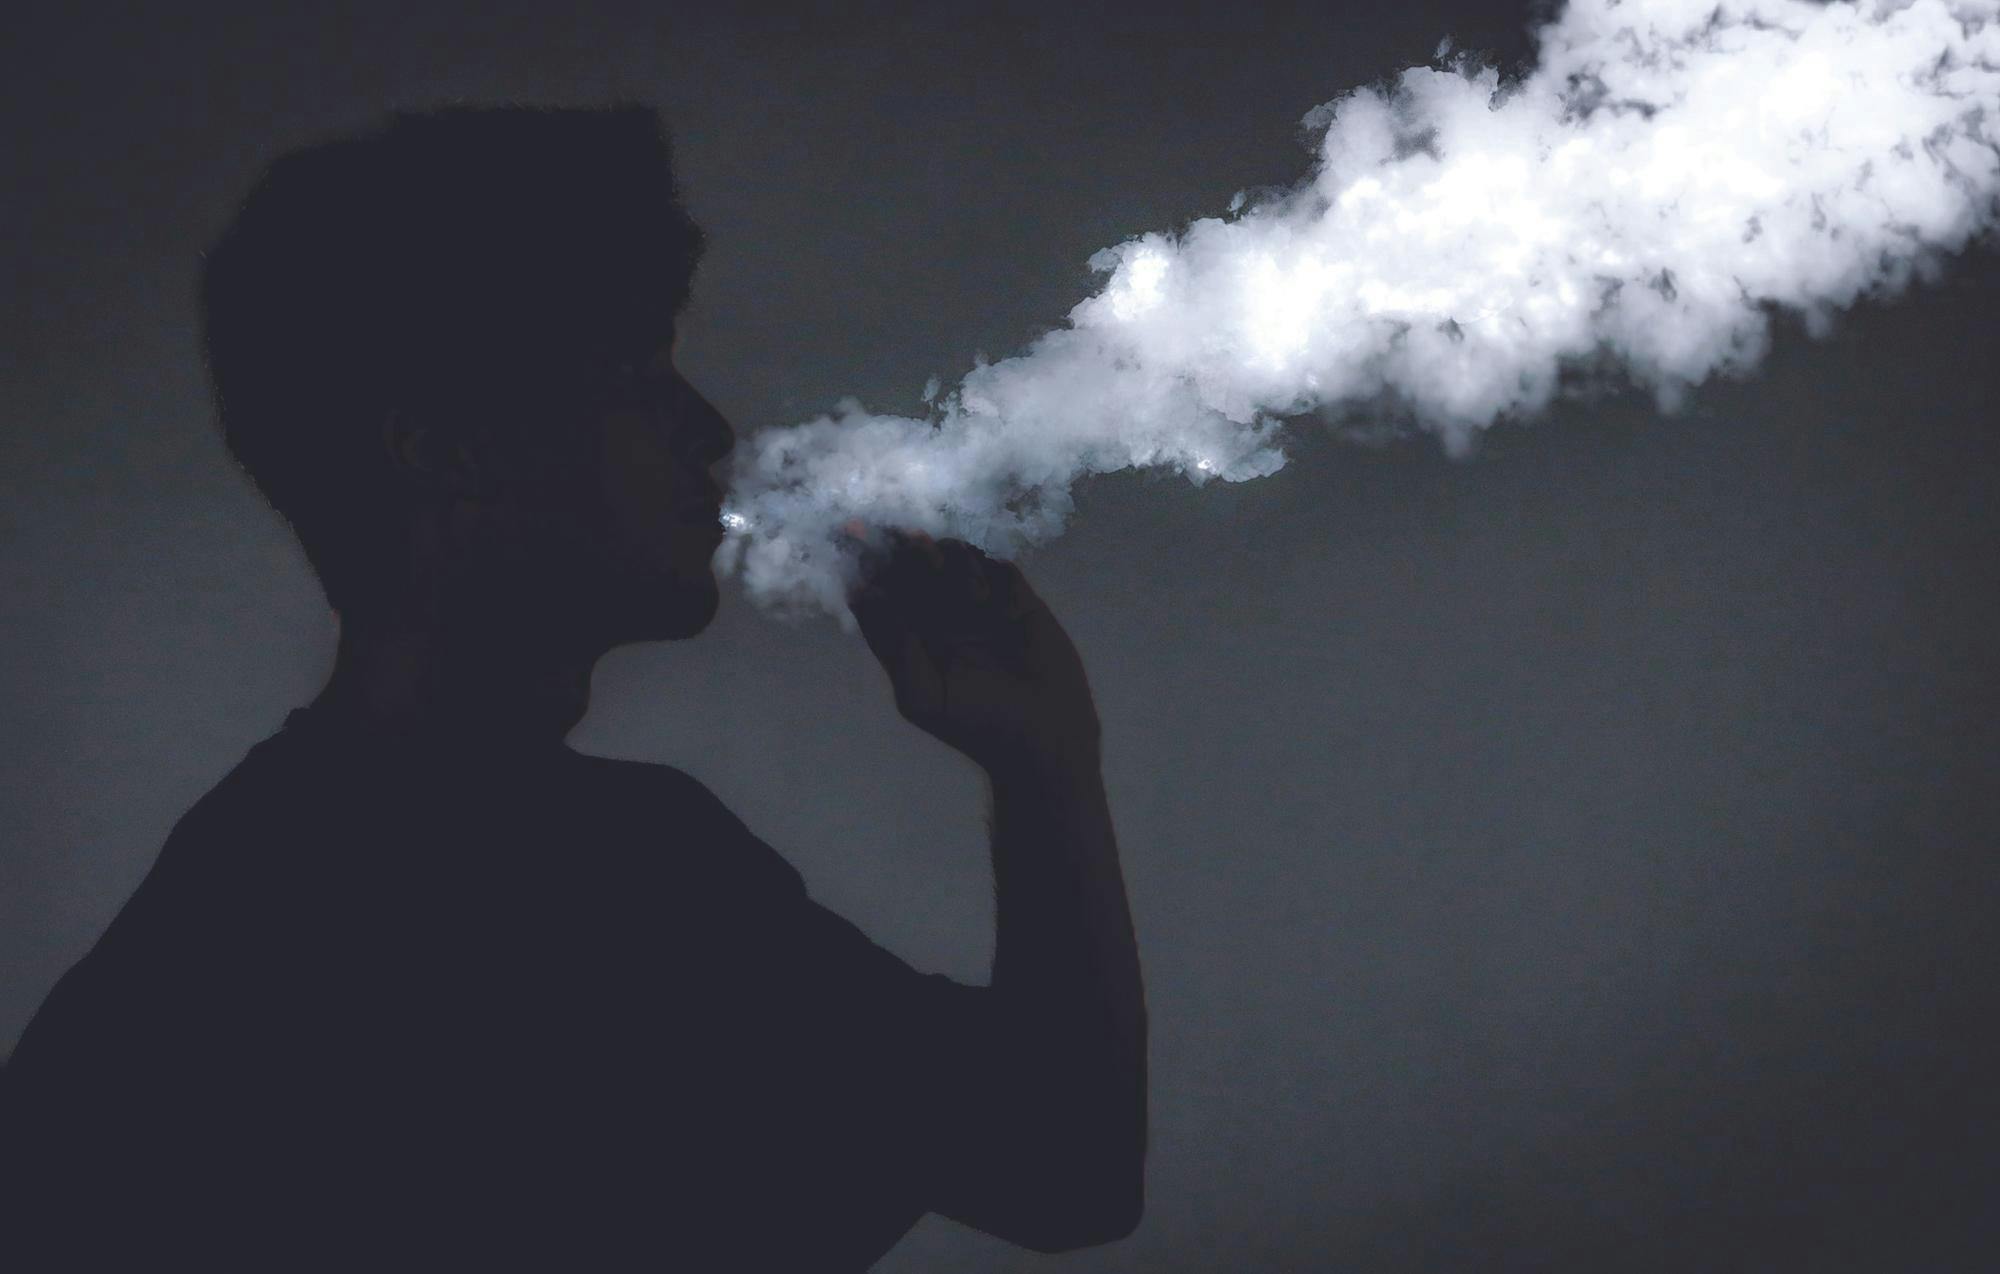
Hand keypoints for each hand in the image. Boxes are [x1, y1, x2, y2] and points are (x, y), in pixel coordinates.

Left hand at [848, 532, 1101, 776]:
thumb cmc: (978, 723)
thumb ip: (894, 648)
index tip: (856, 534)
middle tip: (920, 549)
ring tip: (974, 595)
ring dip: (956, 561)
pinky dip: (995, 574)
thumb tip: (866, 596)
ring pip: (955, 556)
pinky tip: (1003, 608)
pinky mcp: (1016, 599)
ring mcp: (979, 604)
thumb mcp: (923, 697)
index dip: (865, 563)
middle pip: (914, 564)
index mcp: (910, 636)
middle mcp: (939, 614)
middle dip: (910, 550)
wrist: (1044, 733)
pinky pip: (999, 566)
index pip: (880, 590)